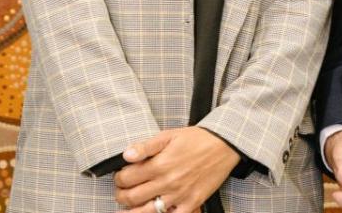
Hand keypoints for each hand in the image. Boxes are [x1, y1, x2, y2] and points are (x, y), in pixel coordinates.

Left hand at [113, 127, 239, 211]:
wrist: (223, 145)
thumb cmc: (196, 139)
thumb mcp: (168, 136)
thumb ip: (146, 146)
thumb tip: (126, 155)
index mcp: (159, 164)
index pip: (127, 178)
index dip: (119, 178)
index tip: (120, 177)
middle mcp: (167, 182)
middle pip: (133, 198)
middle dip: (121, 196)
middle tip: (121, 192)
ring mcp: (179, 195)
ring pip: (147, 212)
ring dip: (133, 211)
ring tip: (129, 208)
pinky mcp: (192, 203)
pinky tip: (156, 211)